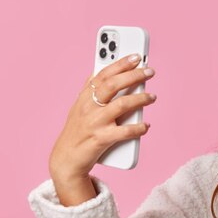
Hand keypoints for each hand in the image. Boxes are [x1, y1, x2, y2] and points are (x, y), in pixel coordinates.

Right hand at [49, 54, 156, 181]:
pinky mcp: (100, 139)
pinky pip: (125, 131)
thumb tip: (106, 74)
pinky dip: (139, 128)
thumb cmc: (78, 132)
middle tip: (149, 72)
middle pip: (113, 84)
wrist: (66, 160)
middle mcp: (88, 107)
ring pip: (122, 105)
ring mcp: (94, 123)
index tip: (136, 57)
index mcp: (84, 97)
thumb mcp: (80, 108)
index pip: (102, 74)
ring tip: (152, 97)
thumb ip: (91, 92)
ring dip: (141, 99)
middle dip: (133, 75)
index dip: (120, 63)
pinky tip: (146, 126)